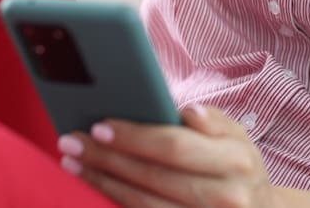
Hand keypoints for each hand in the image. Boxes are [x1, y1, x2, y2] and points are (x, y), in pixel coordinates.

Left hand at [58, 105, 278, 207]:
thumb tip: (186, 111)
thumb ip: (212, 120)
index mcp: (236, 161)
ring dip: (103, 183)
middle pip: (152, 178)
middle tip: (70, 142)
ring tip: (73, 164)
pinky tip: (97, 188)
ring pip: (143, 206)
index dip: (133, 138)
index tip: (98, 127)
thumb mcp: (237, 136)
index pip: (174, 148)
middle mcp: (225, 197)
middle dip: (106, 159)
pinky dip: (117, 205)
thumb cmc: (240, 167)